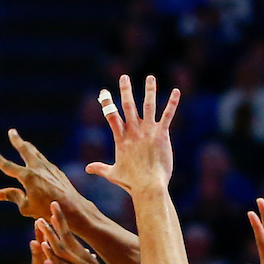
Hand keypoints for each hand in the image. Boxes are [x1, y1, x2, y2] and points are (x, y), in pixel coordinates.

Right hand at [0, 131, 83, 219]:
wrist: (72, 208)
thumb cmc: (48, 211)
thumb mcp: (27, 207)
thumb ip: (14, 197)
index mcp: (27, 177)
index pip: (8, 166)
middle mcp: (37, 168)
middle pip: (24, 149)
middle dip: (17, 140)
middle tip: (12, 131)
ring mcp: (48, 167)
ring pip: (35, 153)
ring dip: (28, 147)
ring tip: (23, 142)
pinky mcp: (56, 171)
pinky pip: (43, 161)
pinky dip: (37, 158)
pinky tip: (37, 160)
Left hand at [40, 203, 125, 263]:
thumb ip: (90, 263)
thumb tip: (90, 254)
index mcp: (87, 258)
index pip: (72, 237)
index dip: (64, 223)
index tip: (55, 210)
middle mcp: (84, 259)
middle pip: (67, 237)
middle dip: (57, 221)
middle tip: (49, 204)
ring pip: (62, 248)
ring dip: (50, 234)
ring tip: (40, 221)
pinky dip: (52, 255)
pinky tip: (43, 246)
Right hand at [86, 75, 179, 195]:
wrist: (148, 187)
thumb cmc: (131, 183)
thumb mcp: (113, 174)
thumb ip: (100, 169)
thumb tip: (87, 169)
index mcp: (121, 139)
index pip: (112, 116)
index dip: (107, 103)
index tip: (104, 92)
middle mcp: (134, 132)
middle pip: (128, 106)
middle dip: (126, 90)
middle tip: (124, 77)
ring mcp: (148, 132)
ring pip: (148, 106)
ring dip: (149, 90)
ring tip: (150, 77)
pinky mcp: (161, 135)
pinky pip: (167, 115)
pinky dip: (172, 103)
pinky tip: (176, 92)